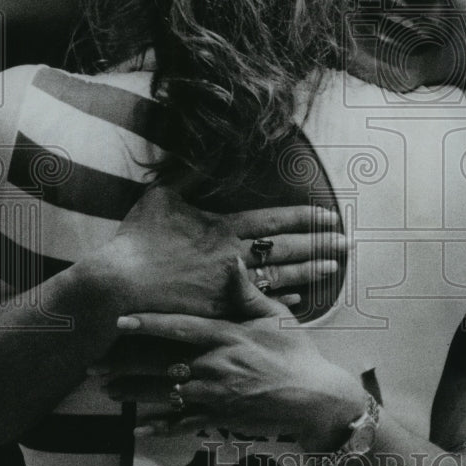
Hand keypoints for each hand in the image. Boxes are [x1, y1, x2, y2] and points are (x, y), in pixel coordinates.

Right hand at [82, 184, 344, 317]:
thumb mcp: (161, 197)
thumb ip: (187, 176)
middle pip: (286, 248)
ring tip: (334, 267)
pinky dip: (281, 300)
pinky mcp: (220, 312)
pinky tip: (300, 298)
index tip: (328, 215)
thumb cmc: (136, 241)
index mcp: (222, 228)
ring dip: (310, 271)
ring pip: (279, 277)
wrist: (118, 287)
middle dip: (320, 243)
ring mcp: (229, 287)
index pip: (273, 220)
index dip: (304, 218)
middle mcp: (233, 257)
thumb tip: (202, 153)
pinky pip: (259, 304)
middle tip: (347, 242)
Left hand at [97, 259, 365, 448]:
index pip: (181, 328)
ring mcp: (217, 395)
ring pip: (167, 395)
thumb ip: (247, 291)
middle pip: (162, 364)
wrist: (314, 397)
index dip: (149, 324)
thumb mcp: (275, 316)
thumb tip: (231, 260)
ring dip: (134, 393)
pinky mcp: (221, 418)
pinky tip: (137, 429)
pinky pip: (185, 424)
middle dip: (126, 364)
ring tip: (106, 390)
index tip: (121, 321)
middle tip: (94, 364)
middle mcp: (217, 366)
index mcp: (228, 337)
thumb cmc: (296, 352)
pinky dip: (160, 428)